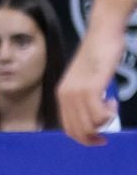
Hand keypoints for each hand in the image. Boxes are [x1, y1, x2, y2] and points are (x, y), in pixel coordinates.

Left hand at [58, 28, 121, 144]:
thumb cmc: (98, 55)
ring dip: (105, 121)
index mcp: (61, 95)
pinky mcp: (90, 88)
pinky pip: (99, 115)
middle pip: (78, 130)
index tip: (98, 139)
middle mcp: (65, 96)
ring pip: (90, 125)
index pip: (68, 127)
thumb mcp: (86, 80)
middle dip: (94, 137)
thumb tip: (91, 117)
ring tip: (110, 106)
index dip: (83, 138)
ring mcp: (76, 92)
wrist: (102, 34)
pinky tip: (112, 101)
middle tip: (107, 134)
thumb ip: (84, 97)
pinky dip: (109, 113)